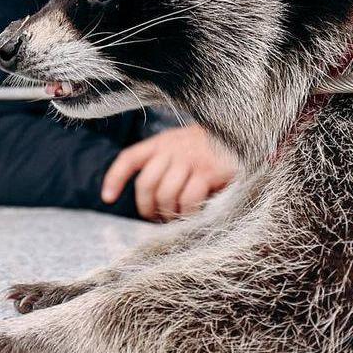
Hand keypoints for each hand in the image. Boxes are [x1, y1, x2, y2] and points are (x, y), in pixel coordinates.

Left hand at [101, 125, 236, 221]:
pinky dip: (188, 214)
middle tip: (157, 218)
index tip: (107, 198)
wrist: (244, 133)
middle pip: (146, 184)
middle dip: (147, 207)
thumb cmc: (212, 147)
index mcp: (162, 142)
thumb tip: (152, 199)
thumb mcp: (184, 146)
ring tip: (178, 218)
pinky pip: (188, 200)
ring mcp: (189, 160)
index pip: (129, 158)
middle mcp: (172, 149)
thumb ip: (167, 164)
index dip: (115, 178)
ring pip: (166, 194)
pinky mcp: (207, 172)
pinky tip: (194, 217)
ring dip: (169, 213)